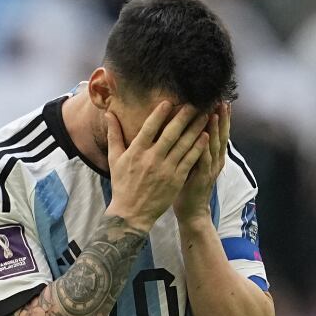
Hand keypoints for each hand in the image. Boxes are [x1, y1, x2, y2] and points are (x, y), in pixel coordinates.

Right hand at [106, 102, 210, 232]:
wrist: (131, 213)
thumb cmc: (122, 185)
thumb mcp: (114, 159)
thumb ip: (114, 135)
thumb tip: (109, 113)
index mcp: (136, 151)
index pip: (150, 127)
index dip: (160, 113)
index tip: (169, 101)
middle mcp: (152, 159)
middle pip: (171, 133)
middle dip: (184, 116)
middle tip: (195, 103)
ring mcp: (166, 169)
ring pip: (184, 144)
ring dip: (196, 128)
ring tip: (205, 115)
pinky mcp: (176, 179)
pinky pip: (190, 160)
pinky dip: (198, 147)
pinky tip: (205, 136)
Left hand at [176, 103, 230, 225]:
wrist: (191, 211)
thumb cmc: (188, 186)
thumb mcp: (193, 162)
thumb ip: (193, 146)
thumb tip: (188, 128)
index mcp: (213, 156)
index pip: (219, 132)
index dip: (221, 117)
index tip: (221, 100)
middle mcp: (215, 161)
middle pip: (221, 135)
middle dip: (223, 117)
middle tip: (223, 100)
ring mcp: (210, 169)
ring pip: (215, 145)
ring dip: (216, 128)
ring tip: (216, 111)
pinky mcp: (202, 178)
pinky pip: (204, 161)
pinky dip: (206, 148)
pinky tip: (206, 136)